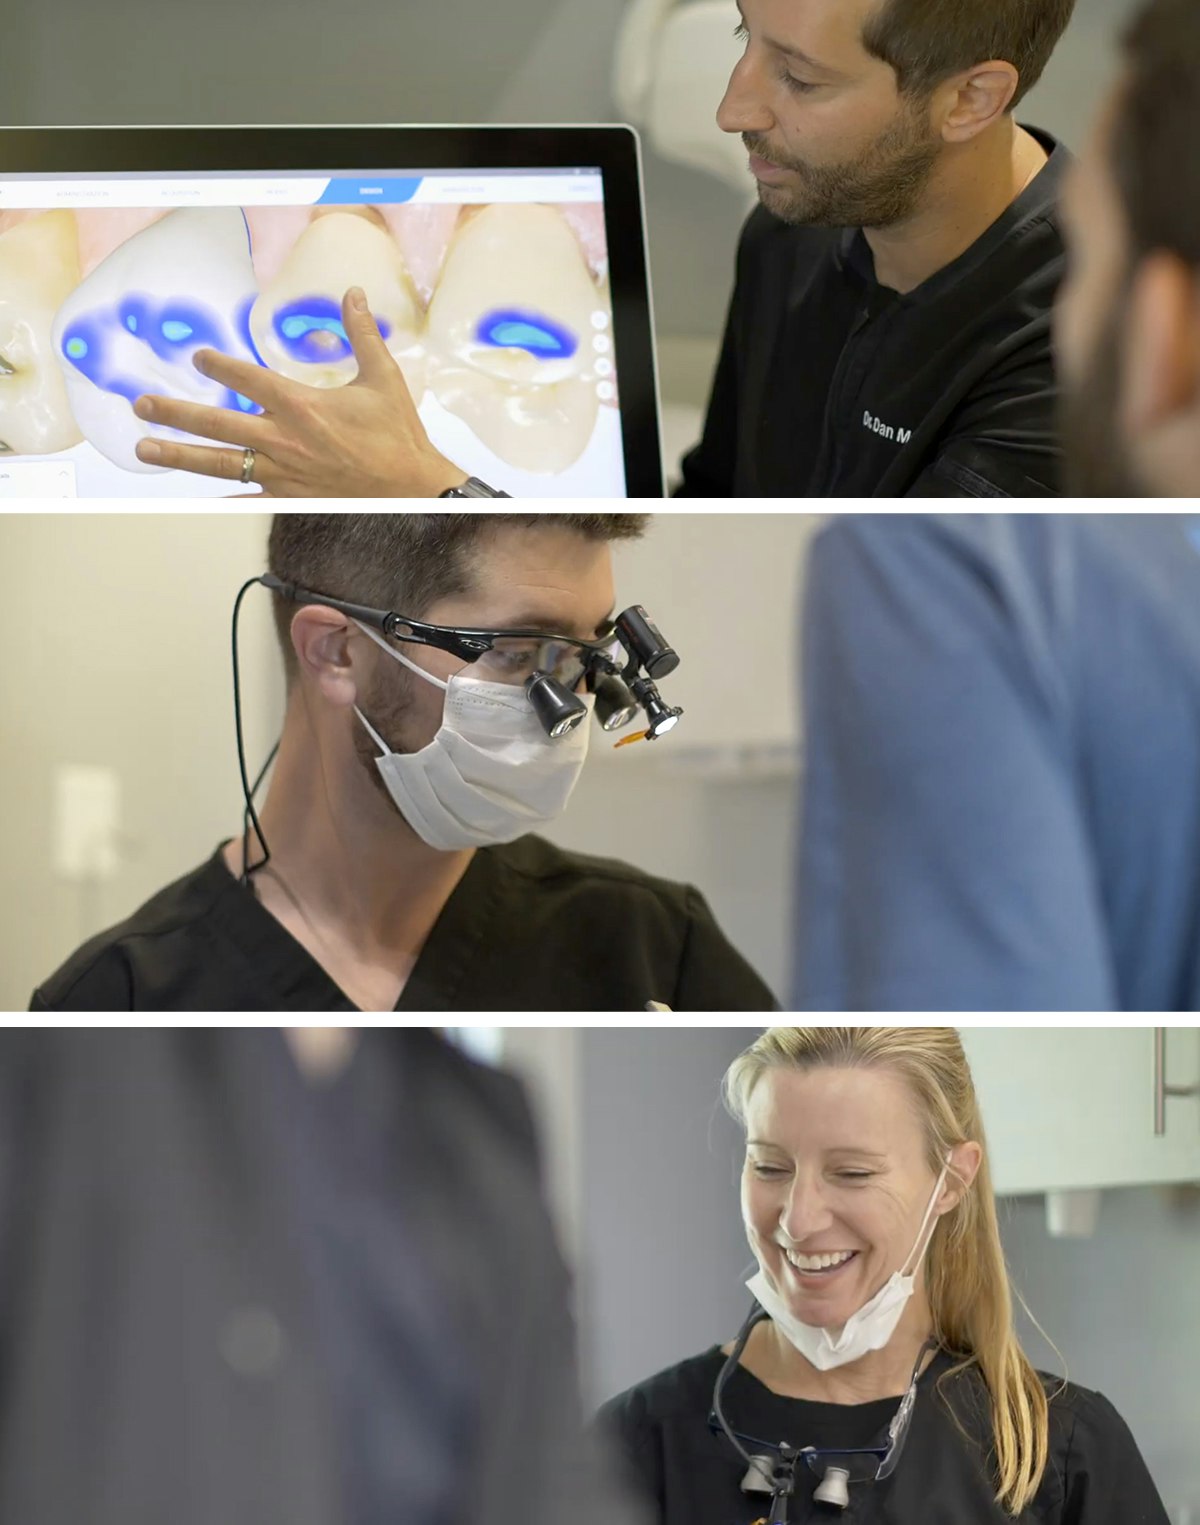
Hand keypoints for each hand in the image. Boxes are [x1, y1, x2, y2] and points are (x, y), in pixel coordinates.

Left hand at [131, 286, 469, 496]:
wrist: (413, 488)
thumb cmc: (398, 435)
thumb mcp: (383, 377)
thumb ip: (361, 334)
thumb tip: (354, 295)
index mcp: (302, 405)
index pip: (247, 379)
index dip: (218, 364)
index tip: (198, 357)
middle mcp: (284, 439)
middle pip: (216, 423)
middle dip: (175, 413)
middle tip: (142, 404)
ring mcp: (283, 472)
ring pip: (220, 462)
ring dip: (179, 455)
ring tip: (145, 450)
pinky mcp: (291, 497)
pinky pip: (247, 498)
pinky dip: (220, 498)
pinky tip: (196, 497)